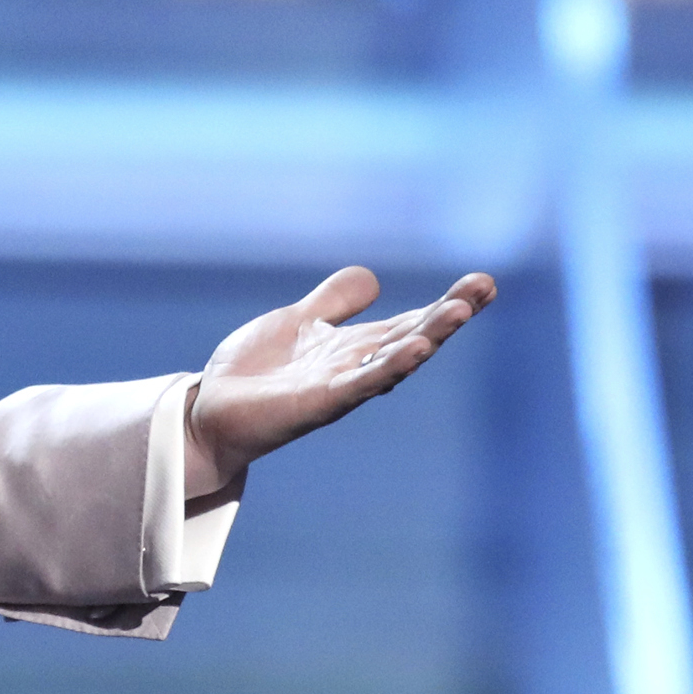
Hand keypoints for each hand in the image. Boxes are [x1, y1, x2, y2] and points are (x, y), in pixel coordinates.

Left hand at [184, 267, 496, 497]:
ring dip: (428, 337)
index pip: (409, 321)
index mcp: (353, 348)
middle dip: (448, 315)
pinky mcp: (316, 404)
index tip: (482, 283)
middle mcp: (354, 368)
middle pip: (412, 337)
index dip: (445, 304)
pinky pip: (358, 386)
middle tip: (484, 288)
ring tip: (458, 312)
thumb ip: (332, 302)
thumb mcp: (297, 323)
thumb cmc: (254, 376)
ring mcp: (339, 388)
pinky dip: (387, 369)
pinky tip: (412, 350)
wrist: (208, 414)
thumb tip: (373, 278)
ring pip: (393, 360)